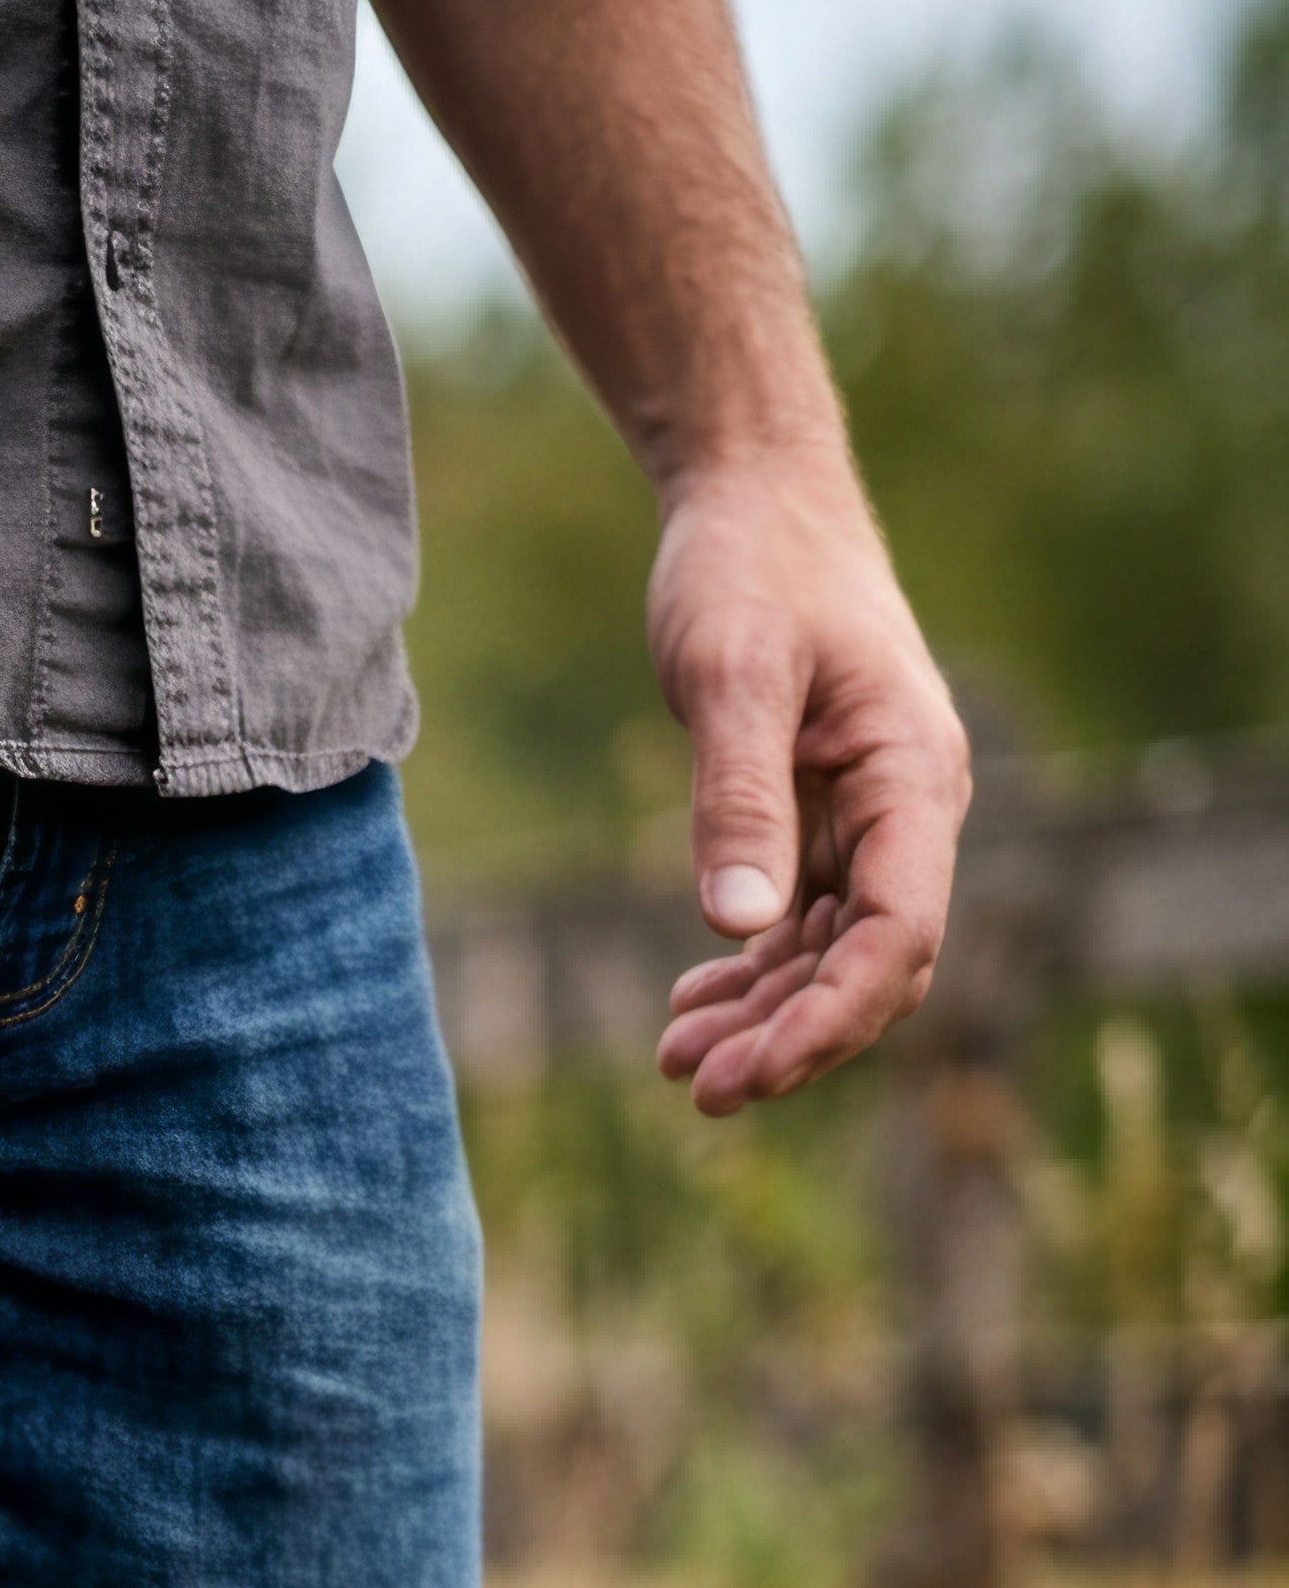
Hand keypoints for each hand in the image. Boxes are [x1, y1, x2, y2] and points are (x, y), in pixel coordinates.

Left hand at [645, 447, 970, 1115]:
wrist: (752, 498)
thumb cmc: (749, 569)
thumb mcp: (732, 677)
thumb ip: (739, 796)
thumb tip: (740, 923)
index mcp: (913, 777)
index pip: (899, 935)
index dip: (829, 1019)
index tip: (748, 1076)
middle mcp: (909, 806)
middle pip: (873, 964)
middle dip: (793, 1036)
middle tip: (696, 1089)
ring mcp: (870, 815)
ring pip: (834, 954)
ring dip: (765, 1016)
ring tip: (674, 1062)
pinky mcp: (822, 813)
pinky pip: (804, 921)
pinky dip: (754, 971)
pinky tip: (691, 1006)